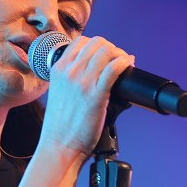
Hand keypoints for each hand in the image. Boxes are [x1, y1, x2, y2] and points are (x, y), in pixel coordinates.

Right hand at [39, 36, 134, 157]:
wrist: (60, 145)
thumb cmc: (61, 125)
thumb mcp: (60, 92)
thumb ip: (72, 79)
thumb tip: (97, 72)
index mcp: (58, 69)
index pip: (81, 42)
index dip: (98, 45)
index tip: (106, 54)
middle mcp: (69, 72)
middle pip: (97, 43)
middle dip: (111, 48)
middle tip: (118, 59)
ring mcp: (82, 82)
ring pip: (107, 51)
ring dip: (120, 54)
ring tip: (125, 63)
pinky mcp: (96, 94)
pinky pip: (114, 68)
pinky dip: (124, 63)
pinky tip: (128, 66)